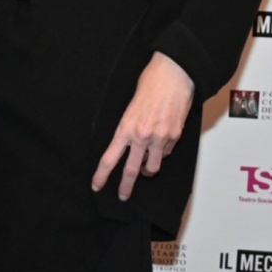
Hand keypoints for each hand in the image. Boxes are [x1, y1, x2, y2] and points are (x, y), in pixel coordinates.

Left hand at [91, 52, 193, 201]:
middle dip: (125, 187)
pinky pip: (167, 153)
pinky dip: (162, 152)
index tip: (96, 186)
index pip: (110, 157)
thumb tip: (130, 143)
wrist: (174, 75)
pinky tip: (161, 143)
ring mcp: (160, 138)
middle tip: (123, 196)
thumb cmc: (150, 84)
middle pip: (130, 170)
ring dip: (147, 171)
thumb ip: (129, 127)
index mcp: (126, 127)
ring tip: (145, 168)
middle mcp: (142, 136)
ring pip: (152, 168)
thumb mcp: (131, 107)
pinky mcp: (175, 136)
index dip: (102, 175)